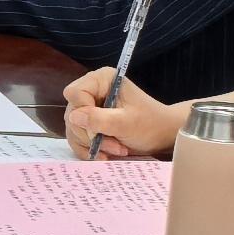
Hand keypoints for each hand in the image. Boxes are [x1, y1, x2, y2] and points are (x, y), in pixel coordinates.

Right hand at [63, 70, 183, 160]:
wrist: (161, 136)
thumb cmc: (150, 124)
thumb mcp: (127, 122)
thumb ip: (99, 119)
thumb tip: (73, 117)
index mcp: (102, 80)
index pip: (75, 93)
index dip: (83, 111)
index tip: (101, 126)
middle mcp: (92, 91)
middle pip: (72, 114)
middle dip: (92, 134)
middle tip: (116, 145)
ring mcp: (88, 109)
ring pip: (73, 129)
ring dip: (93, 144)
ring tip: (117, 149)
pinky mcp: (88, 124)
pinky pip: (76, 139)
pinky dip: (90, 150)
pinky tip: (106, 155)